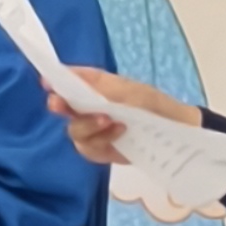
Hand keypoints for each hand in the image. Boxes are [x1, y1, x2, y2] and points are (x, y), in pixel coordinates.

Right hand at [58, 64, 195, 166]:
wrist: (177, 131)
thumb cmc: (153, 104)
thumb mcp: (128, 90)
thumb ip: (96, 86)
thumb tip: (66, 74)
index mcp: (94, 88)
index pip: (67, 82)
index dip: (55, 83)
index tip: (47, 84)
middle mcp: (90, 109)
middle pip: (64, 110)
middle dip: (67, 110)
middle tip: (69, 108)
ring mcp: (95, 131)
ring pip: (75, 133)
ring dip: (90, 128)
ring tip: (112, 123)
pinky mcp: (103, 151)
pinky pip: (89, 151)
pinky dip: (100, 144)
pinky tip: (118, 135)